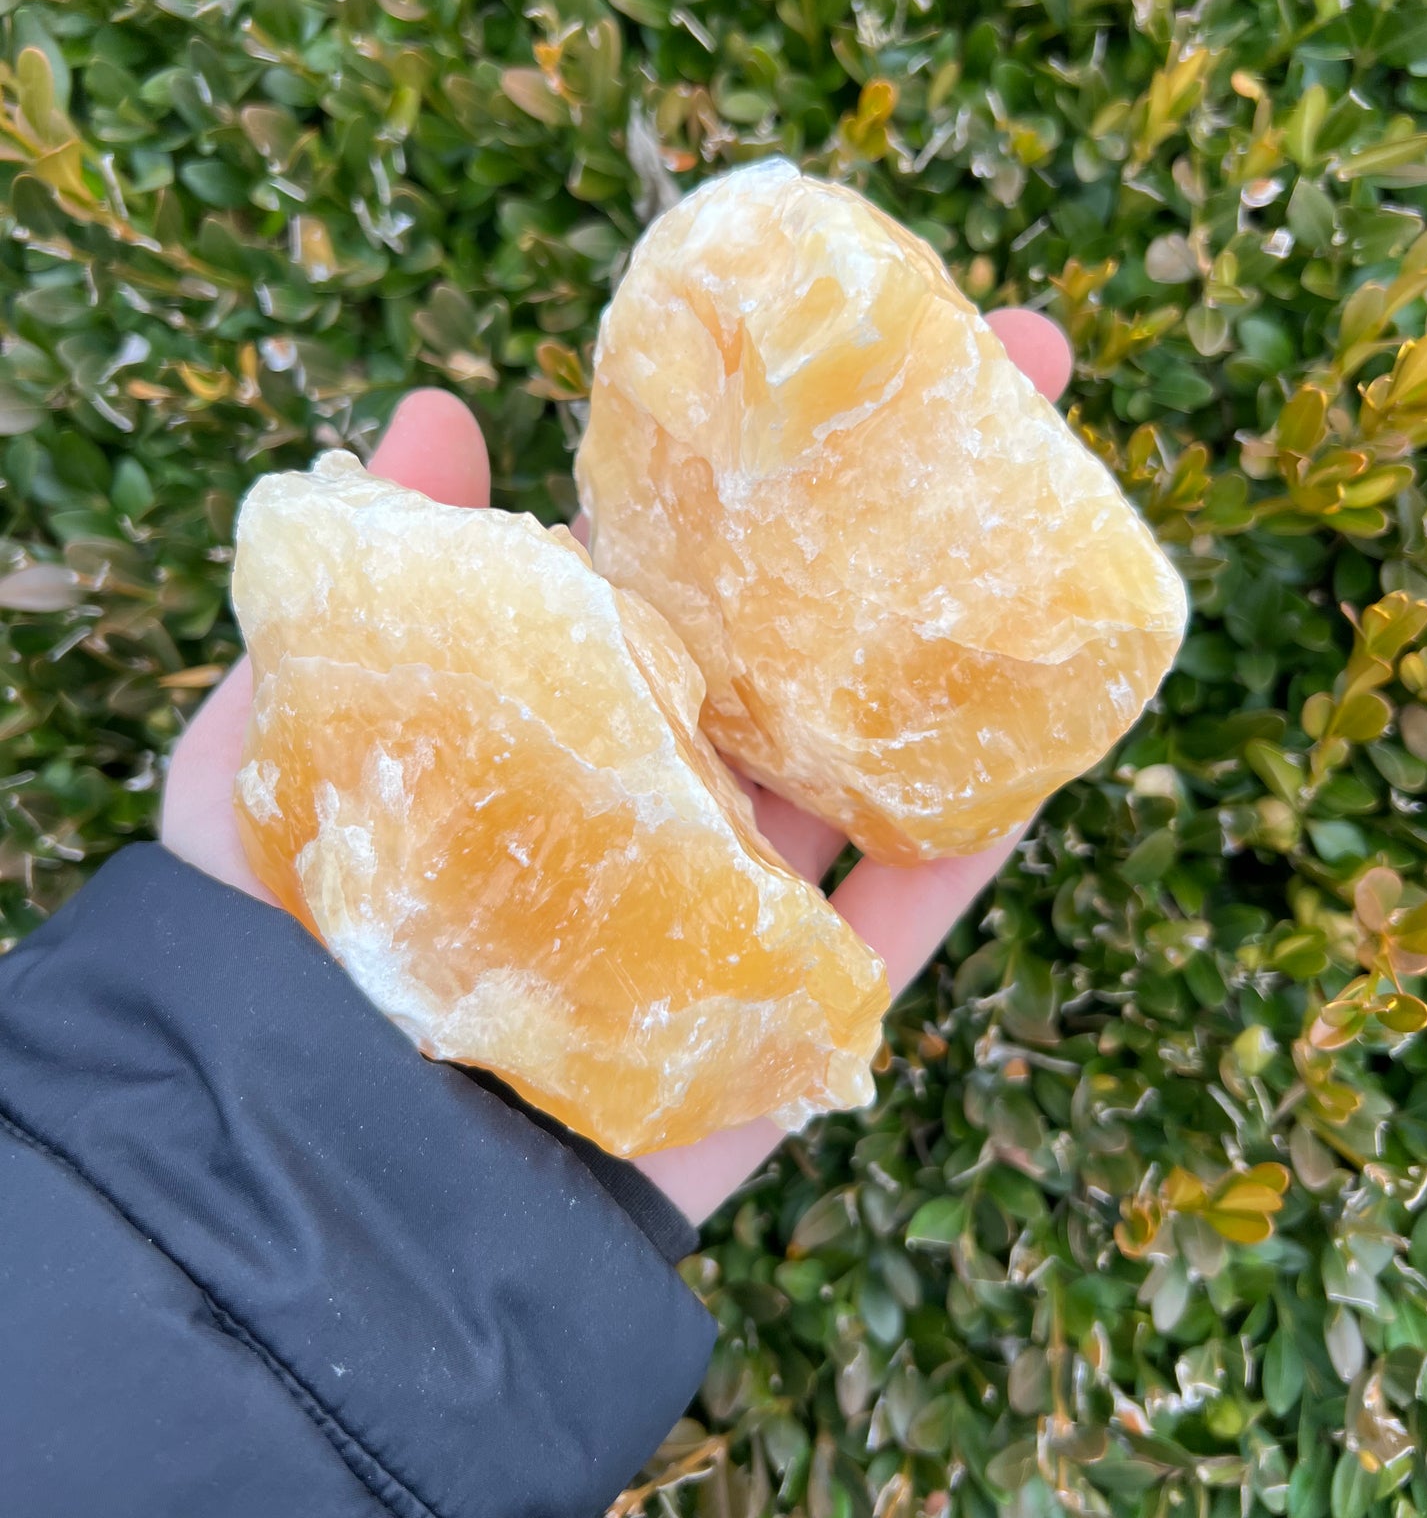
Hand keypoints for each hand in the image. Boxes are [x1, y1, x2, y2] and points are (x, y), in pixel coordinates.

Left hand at [162, 309, 1070, 1227]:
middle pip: (804, 631)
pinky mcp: (775, 1018)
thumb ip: (360, 585)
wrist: (312, 1185)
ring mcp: (727, 897)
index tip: (835, 332)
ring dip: (967, 642)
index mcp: (552, 710)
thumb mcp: (274, 741)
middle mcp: (657, 789)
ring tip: (1069, 511)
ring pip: (868, 754)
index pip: (676, 553)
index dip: (757, 449)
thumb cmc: (266, 959)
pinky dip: (967, 844)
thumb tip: (443, 409)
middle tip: (1013, 353)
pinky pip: (893, 925)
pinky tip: (1048, 744)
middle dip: (906, 501)